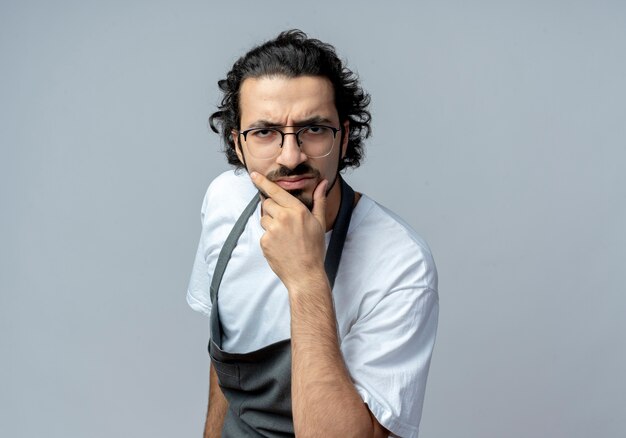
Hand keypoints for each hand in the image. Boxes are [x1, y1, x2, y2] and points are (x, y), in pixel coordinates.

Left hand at [250, 171, 328, 289]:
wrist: (305, 273)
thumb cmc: (314, 248)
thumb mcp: (320, 223)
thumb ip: (319, 200)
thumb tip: (322, 183)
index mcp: (298, 211)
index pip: (276, 192)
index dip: (263, 182)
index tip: (253, 174)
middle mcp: (284, 218)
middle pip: (268, 203)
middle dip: (274, 209)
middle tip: (285, 223)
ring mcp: (273, 230)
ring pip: (264, 218)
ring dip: (271, 224)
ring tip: (284, 237)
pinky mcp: (265, 241)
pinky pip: (263, 233)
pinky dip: (269, 238)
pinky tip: (280, 246)